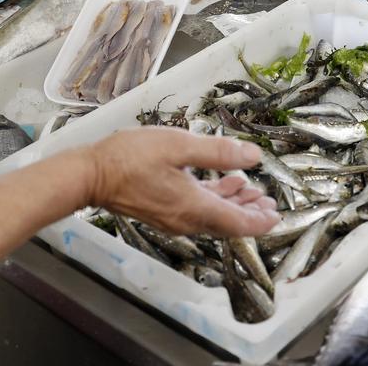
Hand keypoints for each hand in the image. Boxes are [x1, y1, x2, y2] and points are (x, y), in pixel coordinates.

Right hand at [84, 128, 279, 236]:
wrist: (91, 175)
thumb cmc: (130, 158)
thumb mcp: (179, 146)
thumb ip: (218, 153)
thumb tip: (253, 156)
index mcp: (195, 207)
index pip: (238, 223)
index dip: (260, 220)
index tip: (276, 214)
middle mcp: (186, 220)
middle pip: (227, 222)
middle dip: (250, 212)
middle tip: (268, 202)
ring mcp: (172, 218)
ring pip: (212, 216)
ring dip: (232, 204)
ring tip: (249, 191)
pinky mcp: (162, 211)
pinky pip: (196, 211)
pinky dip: (213, 200)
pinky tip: (216, 183)